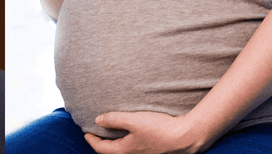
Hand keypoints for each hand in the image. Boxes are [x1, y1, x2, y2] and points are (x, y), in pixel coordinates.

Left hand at [84, 111, 202, 153]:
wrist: (185, 137)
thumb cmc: (159, 129)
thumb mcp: (134, 121)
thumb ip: (114, 120)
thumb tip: (98, 120)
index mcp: (125, 150)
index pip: (102, 149)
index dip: (92, 140)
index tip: (86, 133)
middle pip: (112, 152)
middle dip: (102, 144)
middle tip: (96, 134)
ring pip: (123, 151)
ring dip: (115, 143)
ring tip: (112, 133)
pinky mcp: (152, 151)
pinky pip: (133, 148)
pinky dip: (127, 142)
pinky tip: (131, 134)